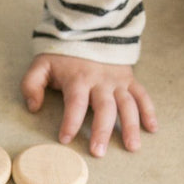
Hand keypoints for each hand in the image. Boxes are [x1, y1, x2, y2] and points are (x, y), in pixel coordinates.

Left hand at [20, 54, 157, 156]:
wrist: (87, 30)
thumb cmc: (62, 55)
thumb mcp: (41, 65)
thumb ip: (31, 85)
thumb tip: (34, 108)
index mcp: (78, 78)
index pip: (75, 103)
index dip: (70, 122)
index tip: (66, 139)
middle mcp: (101, 81)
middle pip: (104, 108)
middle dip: (102, 131)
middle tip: (98, 152)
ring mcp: (117, 81)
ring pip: (127, 104)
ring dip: (131, 126)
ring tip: (132, 148)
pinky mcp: (129, 80)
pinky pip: (142, 95)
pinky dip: (149, 111)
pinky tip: (152, 129)